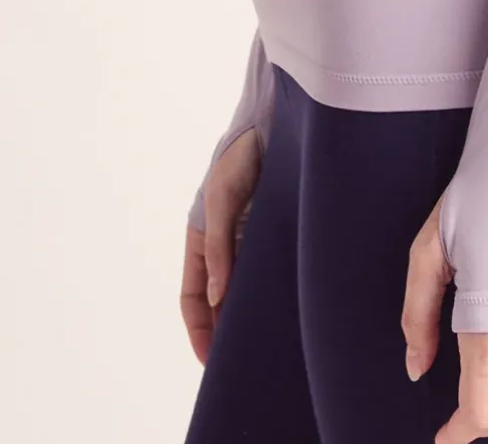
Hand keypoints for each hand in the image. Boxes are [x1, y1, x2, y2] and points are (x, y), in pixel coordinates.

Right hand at [179, 126, 262, 365]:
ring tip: (273, 348)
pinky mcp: (280, 233)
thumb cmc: (241, 156)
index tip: (212, 364)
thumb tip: (215, 297)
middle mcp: (226, 246)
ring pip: (250, 290)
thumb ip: (219, 245)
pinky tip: (296, 311)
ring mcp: (254, 241)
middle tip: (246, 365)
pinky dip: (280, 293)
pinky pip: (276, 271)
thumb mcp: (222, 198)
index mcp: (201, 240)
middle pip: (221, 302)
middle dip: (229, 332)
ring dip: (256, 315)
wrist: (278, 120)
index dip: (199, 331)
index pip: (191, 299)